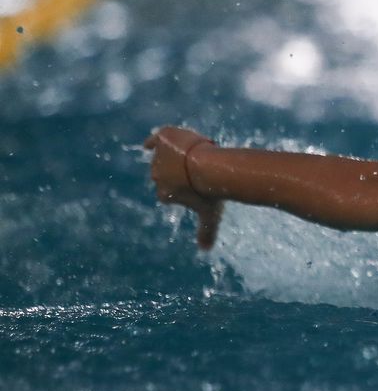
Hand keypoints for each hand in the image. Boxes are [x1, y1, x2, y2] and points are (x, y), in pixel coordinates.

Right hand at [145, 126, 223, 249]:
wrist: (210, 167)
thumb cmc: (211, 192)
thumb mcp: (210, 215)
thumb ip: (206, 232)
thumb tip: (205, 251)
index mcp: (164, 194)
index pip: (169, 192)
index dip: (182, 190)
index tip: (194, 188)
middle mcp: (156, 176)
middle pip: (166, 174)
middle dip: (178, 174)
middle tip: (196, 172)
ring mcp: (159, 158)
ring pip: (164, 156)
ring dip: (174, 157)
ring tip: (190, 156)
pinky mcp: (163, 139)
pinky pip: (155, 139)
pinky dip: (154, 141)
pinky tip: (153, 142)